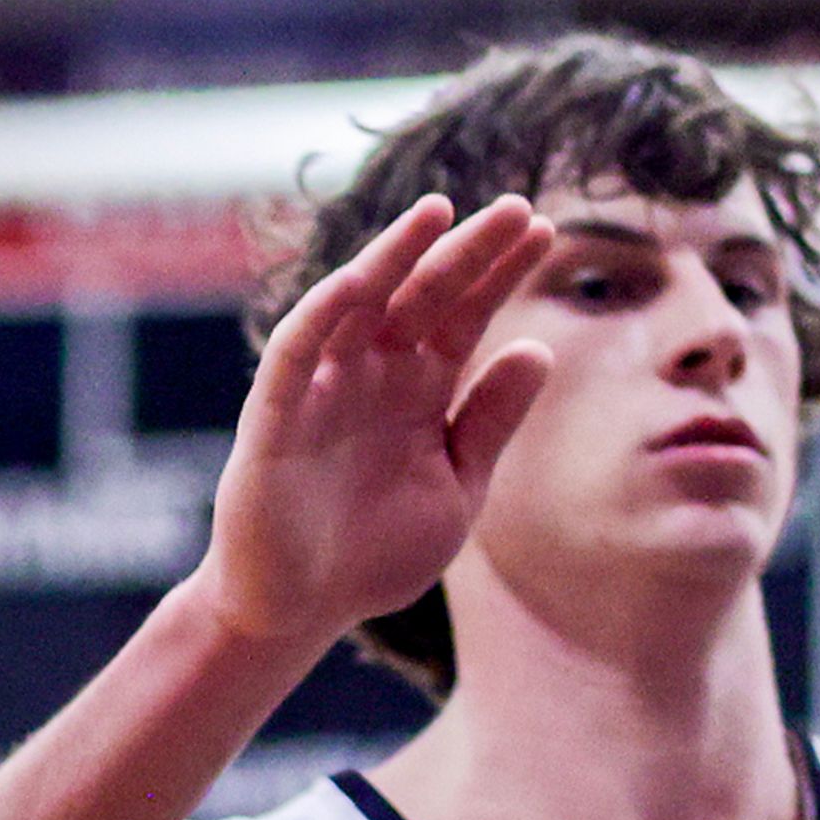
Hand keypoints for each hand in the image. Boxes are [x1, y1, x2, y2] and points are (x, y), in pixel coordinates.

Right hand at [199, 195, 555, 647]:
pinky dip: (322, 313)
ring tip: (438, 212)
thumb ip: (492, 421)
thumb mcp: (458, 486)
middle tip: (515, 205)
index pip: (466, 315)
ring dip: (394, 257)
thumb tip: (541, 346)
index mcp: (420, 390)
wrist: (300, 614)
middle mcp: (374, 376)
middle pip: (423, 296)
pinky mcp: (274, 419)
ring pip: (358, 305)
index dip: (500, 272)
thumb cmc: (376, 553)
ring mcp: (323, 390)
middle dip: (466, 251)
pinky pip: (296, 355)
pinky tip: (358, 278)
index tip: (544, 230)